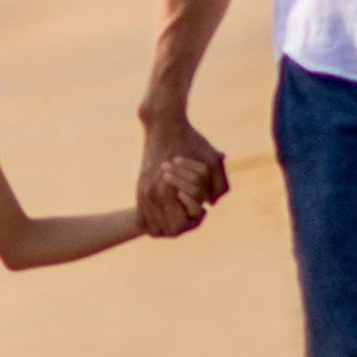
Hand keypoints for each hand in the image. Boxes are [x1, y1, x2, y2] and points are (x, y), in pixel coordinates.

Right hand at [135, 108, 230, 235]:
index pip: (176, 227)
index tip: (201, 211)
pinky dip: (153, 220)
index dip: (191, 224)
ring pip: (150, 226)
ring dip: (165, 226)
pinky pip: (141, 216)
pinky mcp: (138, 186)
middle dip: (179, 227)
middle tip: (191, 213)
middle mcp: (150, 194)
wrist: (163, 124)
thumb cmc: (190, 141)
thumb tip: (211, 204)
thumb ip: (218, 185)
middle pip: (163, 231)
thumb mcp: (211, 161)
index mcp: (166, 191)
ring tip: (180, 213)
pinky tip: (167, 211)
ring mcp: (142, 190)